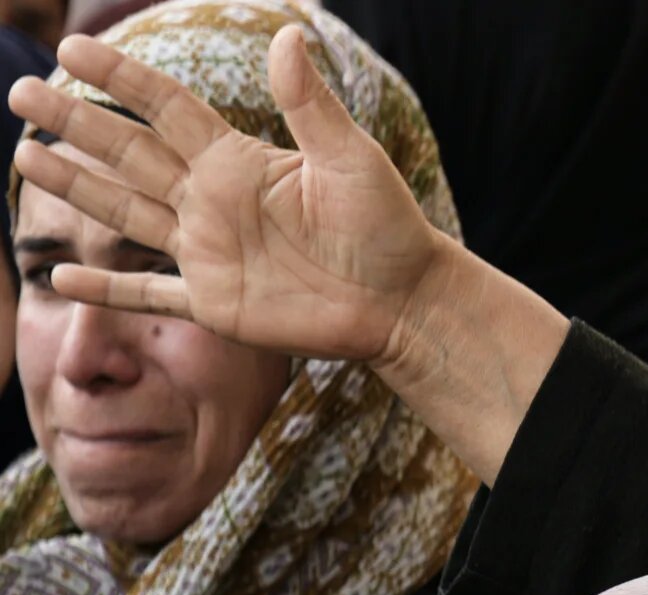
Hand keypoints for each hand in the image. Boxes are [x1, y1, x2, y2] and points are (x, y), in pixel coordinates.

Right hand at [4, 26, 449, 368]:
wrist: (405, 302)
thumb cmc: (387, 228)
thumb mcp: (351, 160)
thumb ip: (311, 104)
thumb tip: (290, 35)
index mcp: (238, 160)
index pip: (166, 108)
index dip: (121, 78)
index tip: (75, 48)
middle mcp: (211, 200)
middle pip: (129, 152)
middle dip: (76, 124)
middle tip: (21, 93)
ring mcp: (207, 252)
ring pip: (125, 212)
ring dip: (75, 187)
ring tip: (23, 157)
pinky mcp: (214, 303)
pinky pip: (148, 293)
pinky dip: (107, 289)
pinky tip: (59, 278)